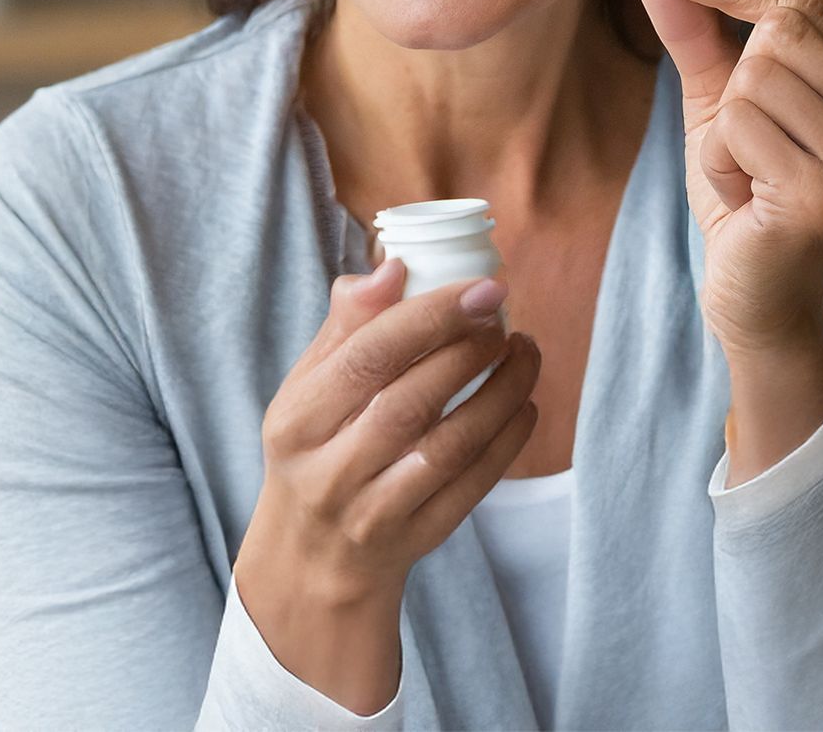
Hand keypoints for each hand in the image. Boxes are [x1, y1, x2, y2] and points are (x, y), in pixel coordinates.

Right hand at [240, 264, 540, 606]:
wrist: (313, 556)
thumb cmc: (316, 444)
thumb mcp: (308, 386)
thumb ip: (348, 324)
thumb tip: (393, 266)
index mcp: (297, 422)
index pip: (367, 357)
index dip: (431, 316)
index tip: (482, 286)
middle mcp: (330, 473)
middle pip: (410, 403)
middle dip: (468, 351)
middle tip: (502, 316)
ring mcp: (374, 514)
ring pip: (450, 448)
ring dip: (500, 393)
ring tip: (526, 351)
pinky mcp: (416, 540)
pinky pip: (473, 487)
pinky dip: (507, 441)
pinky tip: (524, 403)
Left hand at [631, 0, 822, 358]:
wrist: (753, 293)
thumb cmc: (742, 191)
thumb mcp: (716, 98)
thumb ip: (694, 29)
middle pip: (776, 34)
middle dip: (732, 86)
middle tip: (744, 145)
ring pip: (751, 81)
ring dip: (722, 132)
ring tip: (747, 176)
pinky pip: (737, 128)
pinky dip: (719, 163)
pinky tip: (745, 199)